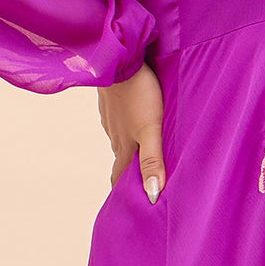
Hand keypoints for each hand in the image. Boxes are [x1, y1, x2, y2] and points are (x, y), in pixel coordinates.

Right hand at [96, 62, 166, 202]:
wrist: (119, 58)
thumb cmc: (138, 93)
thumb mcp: (150, 130)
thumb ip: (152, 161)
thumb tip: (153, 195)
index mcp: (125, 146)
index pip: (120, 177)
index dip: (122, 192)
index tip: (123, 207)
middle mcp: (115, 135)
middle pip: (120, 160)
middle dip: (125, 175)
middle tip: (133, 186)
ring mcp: (111, 117)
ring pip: (119, 139)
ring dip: (127, 151)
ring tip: (137, 157)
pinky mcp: (111, 101)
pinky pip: (118, 120)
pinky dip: (125, 129)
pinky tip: (132, 123)